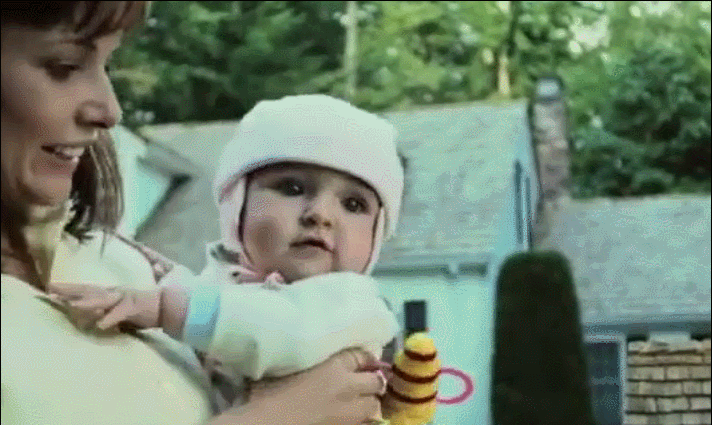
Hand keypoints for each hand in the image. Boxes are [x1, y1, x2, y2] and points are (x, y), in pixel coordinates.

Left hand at [49, 283, 160, 331]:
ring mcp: (125, 298)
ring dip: (88, 302)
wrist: (168, 307)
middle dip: (71, 290)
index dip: (70, 289)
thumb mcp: (120, 312)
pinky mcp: (135, 306)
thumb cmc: (143, 311)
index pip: (87, 290)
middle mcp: (115, 293)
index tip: (51, 288)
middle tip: (52, 289)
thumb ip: (106, 314)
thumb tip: (90, 321)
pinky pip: (121, 312)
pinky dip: (111, 318)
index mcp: (111, 293)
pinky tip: (101, 325)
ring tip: (72, 305)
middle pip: (90, 290)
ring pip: (103, 299)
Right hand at [244, 348, 387, 424]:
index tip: (359, 360)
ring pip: (374, 406)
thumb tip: (314, 357)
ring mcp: (351, 414)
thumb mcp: (285, 368)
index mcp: (333, 366)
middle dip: (372, 381)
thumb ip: (306, 361)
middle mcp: (348, 387)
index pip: (360, 355)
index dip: (362, 358)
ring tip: (360, 405)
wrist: (269, 424)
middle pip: (375, 380)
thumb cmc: (267, 396)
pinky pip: (367, 424)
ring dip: (370, 403)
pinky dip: (363, 422)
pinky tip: (352, 420)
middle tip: (363, 383)